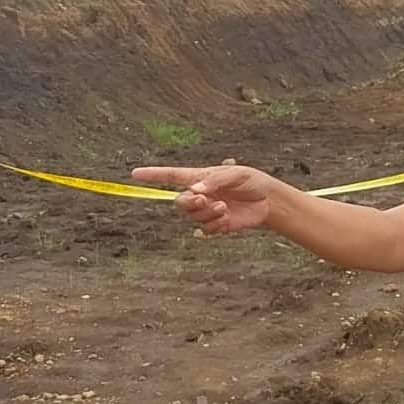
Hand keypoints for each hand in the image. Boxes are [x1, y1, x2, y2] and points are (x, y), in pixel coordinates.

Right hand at [131, 165, 276, 233]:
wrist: (268, 201)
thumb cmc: (251, 181)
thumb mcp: (235, 174)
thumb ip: (214, 180)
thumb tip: (195, 190)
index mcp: (200, 177)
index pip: (171, 176)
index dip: (153, 175)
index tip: (135, 174)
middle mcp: (200, 195)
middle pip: (180, 202)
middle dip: (189, 203)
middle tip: (206, 200)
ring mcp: (207, 211)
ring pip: (192, 217)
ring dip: (206, 213)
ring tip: (224, 208)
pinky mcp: (216, 225)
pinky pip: (205, 229)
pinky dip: (215, 225)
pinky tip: (227, 218)